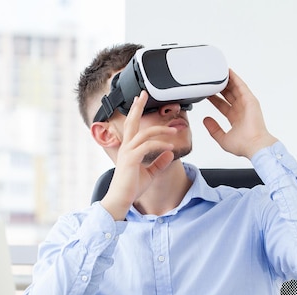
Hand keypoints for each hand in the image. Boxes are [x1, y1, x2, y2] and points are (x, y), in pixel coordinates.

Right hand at [100, 91, 176, 219]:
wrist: (122, 199)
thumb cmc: (132, 187)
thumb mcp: (150, 173)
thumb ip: (159, 162)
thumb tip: (169, 153)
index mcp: (129, 148)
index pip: (132, 125)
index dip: (136, 111)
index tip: (140, 100)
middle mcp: (126, 147)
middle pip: (131, 121)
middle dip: (138, 106)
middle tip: (144, 93)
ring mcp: (128, 152)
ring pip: (145, 133)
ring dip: (161, 129)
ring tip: (175, 130)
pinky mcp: (131, 159)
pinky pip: (148, 146)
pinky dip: (160, 144)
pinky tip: (170, 145)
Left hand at [203, 69, 277, 158]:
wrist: (255, 145)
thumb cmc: (244, 145)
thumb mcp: (223, 139)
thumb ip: (214, 129)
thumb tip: (206, 120)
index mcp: (236, 119)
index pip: (223, 106)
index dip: (215, 100)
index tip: (208, 95)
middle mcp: (242, 110)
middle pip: (229, 96)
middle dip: (220, 89)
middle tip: (211, 82)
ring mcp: (247, 104)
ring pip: (235, 89)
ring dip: (227, 81)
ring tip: (218, 73)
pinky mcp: (250, 100)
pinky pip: (241, 86)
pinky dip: (235, 79)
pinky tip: (229, 72)